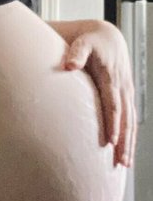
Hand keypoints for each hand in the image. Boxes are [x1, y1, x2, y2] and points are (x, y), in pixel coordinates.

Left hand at [64, 20, 136, 166]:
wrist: (107, 36)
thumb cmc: (90, 41)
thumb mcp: (83, 43)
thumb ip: (76, 53)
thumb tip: (69, 65)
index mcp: (112, 78)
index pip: (113, 105)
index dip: (113, 123)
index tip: (112, 141)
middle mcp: (123, 88)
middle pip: (126, 119)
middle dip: (125, 142)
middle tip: (122, 162)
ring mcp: (127, 93)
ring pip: (131, 122)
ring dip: (129, 144)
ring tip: (125, 164)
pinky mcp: (126, 97)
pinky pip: (130, 120)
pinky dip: (129, 136)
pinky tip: (125, 152)